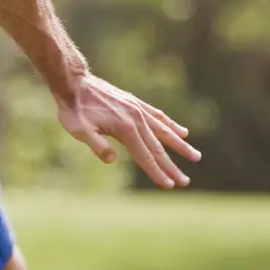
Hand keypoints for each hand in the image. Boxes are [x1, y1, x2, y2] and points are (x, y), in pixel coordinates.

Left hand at [56, 73, 200, 189]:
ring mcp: (139, 110)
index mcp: (125, 129)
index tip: (170, 185)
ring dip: (181, 146)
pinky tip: (182, 132)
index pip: (145, 157)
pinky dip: (172, 125)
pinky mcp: (136, 103)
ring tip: (195, 156)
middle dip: (172, 167)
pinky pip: (159, 116)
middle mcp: (137, 119)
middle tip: (185, 182)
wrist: (75, 83)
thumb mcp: (79, 130)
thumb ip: (97, 145)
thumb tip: (112, 159)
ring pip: (165, 132)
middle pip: (158, 148)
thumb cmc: (74, 110)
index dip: (157, 173)